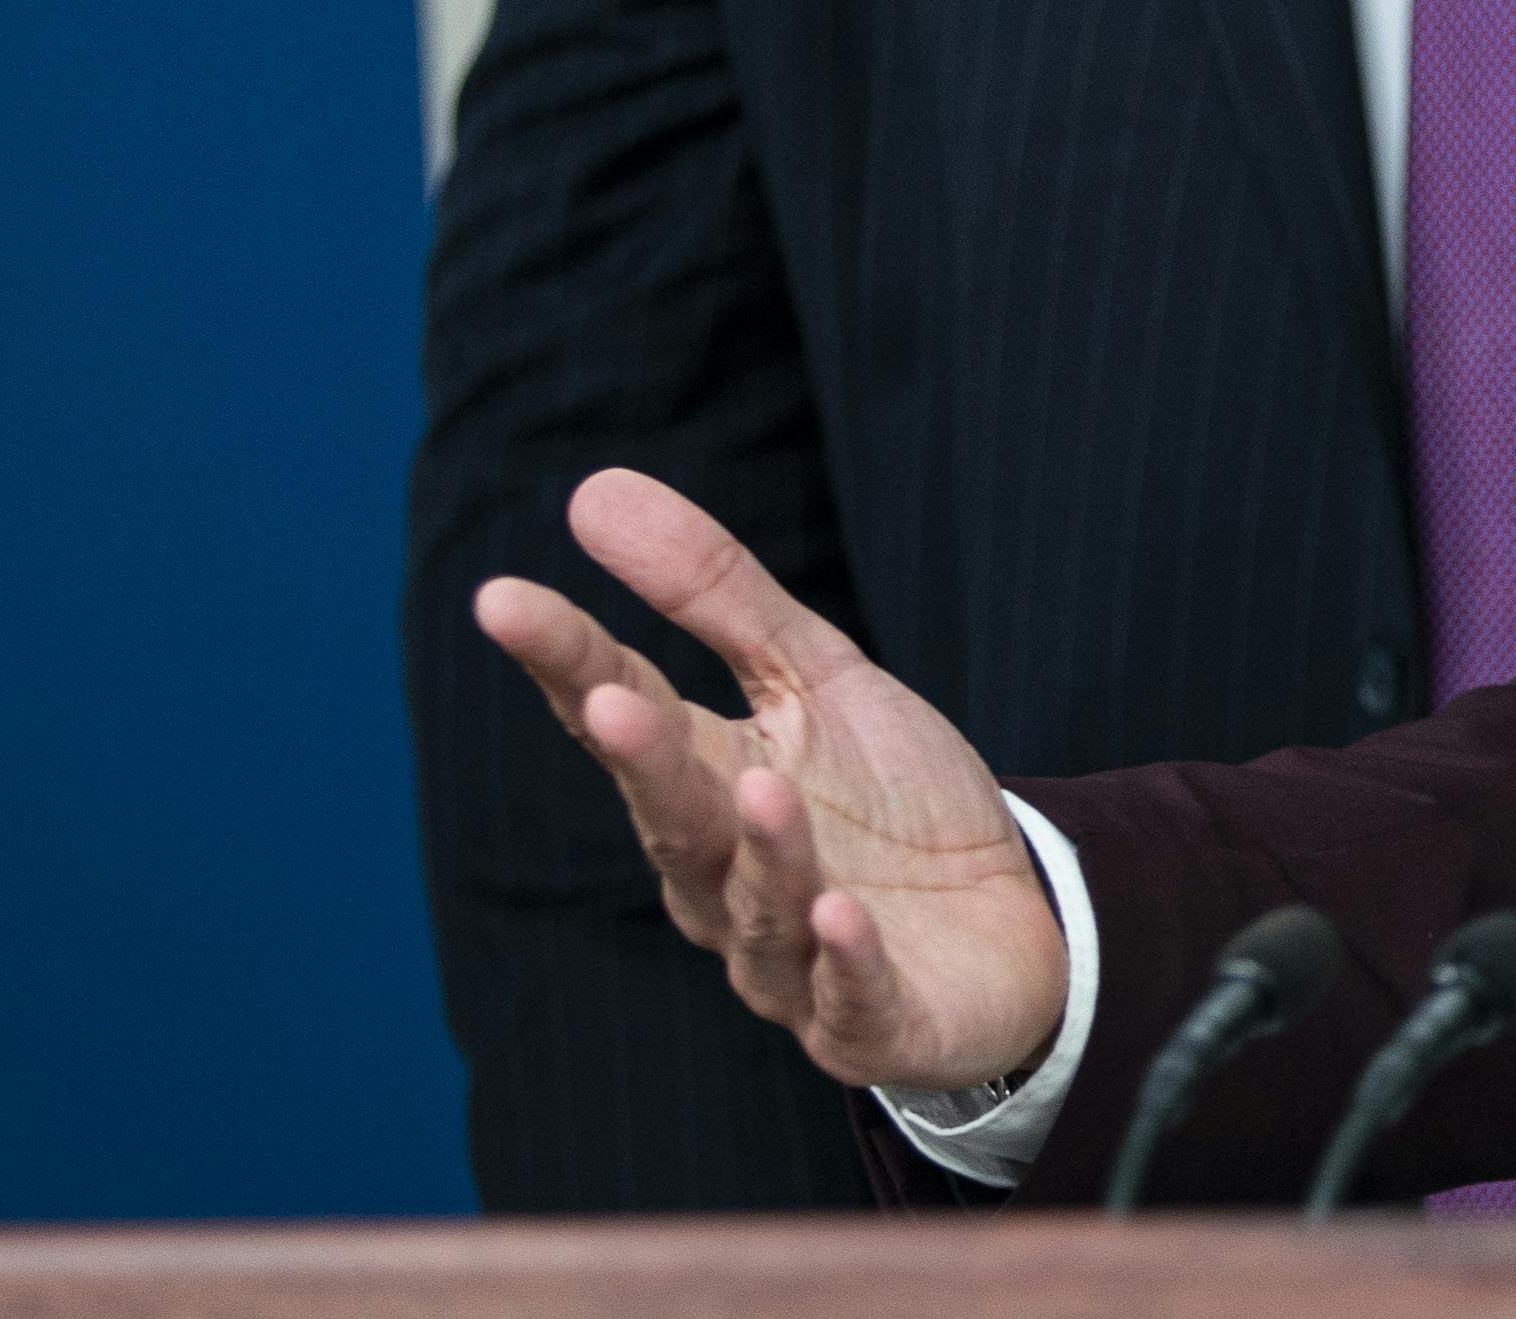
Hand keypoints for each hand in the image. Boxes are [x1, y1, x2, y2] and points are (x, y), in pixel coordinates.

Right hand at [476, 469, 1067, 1094]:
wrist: (1013, 921)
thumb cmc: (895, 801)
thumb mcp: (817, 677)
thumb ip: (715, 594)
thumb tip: (591, 490)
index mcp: (705, 789)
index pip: (620, 717)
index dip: (567, 660)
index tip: (502, 598)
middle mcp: (724, 883)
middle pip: (674, 818)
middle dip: (646, 765)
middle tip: (613, 702)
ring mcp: (791, 961)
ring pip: (759, 909)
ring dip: (763, 854)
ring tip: (765, 789)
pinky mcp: (872, 1024)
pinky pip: (848, 997)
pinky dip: (842, 960)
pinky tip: (839, 915)